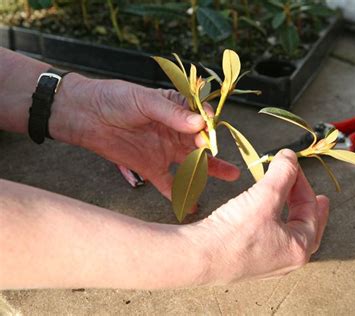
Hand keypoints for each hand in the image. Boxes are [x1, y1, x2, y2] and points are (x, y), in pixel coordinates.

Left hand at [51, 75, 239, 198]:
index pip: (201, 117)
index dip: (209, 124)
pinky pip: (169, 182)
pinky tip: (192, 205)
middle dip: (215, 149)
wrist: (85, 115)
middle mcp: (175, 131)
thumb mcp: (144, 100)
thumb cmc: (114, 99)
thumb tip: (199, 124)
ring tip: (231, 175)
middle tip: (222, 156)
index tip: (211, 129)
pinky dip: (180, 194)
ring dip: (209, 170)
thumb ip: (172, 113)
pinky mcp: (150, 167)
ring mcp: (164, 151)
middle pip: (202, 143)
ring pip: (192, 163)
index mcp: (176, 109)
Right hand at [188, 149, 329, 283]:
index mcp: (299, 248)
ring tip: (289, 202)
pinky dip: (273, 224)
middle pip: (306, 229)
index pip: (310, 210)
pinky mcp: (248, 262)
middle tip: (317, 198)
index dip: (303, 182)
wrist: (199, 257)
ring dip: (289, 215)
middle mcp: (286, 261)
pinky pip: (270, 240)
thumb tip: (290, 157)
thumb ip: (283, 173)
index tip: (293, 165)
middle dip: (308, 208)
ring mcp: (267, 265)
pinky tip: (264, 217)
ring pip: (288, 236)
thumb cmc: (234, 233)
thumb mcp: (265, 195)